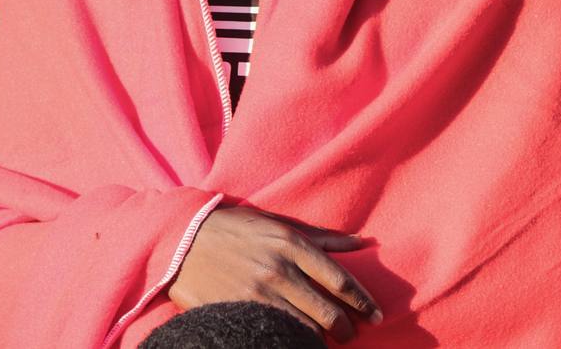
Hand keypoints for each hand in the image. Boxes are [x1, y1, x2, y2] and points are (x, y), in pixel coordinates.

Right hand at [169, 205, 381, 341]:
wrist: (184, 240)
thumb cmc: (238, 228)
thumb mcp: (280, 224)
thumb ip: (322, 236)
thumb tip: (361, 242)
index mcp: (294, 245)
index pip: (340, 280)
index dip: (363, 302)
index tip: (376, 315)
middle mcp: (280, 270)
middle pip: (326, 310)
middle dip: (345, 328)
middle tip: (351, 335)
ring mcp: (259, 293)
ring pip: (303, 328)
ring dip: (320, 340)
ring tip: (325, 343)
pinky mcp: (239, 310)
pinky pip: (274, 333)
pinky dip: (291, 342)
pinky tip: (296, 344)